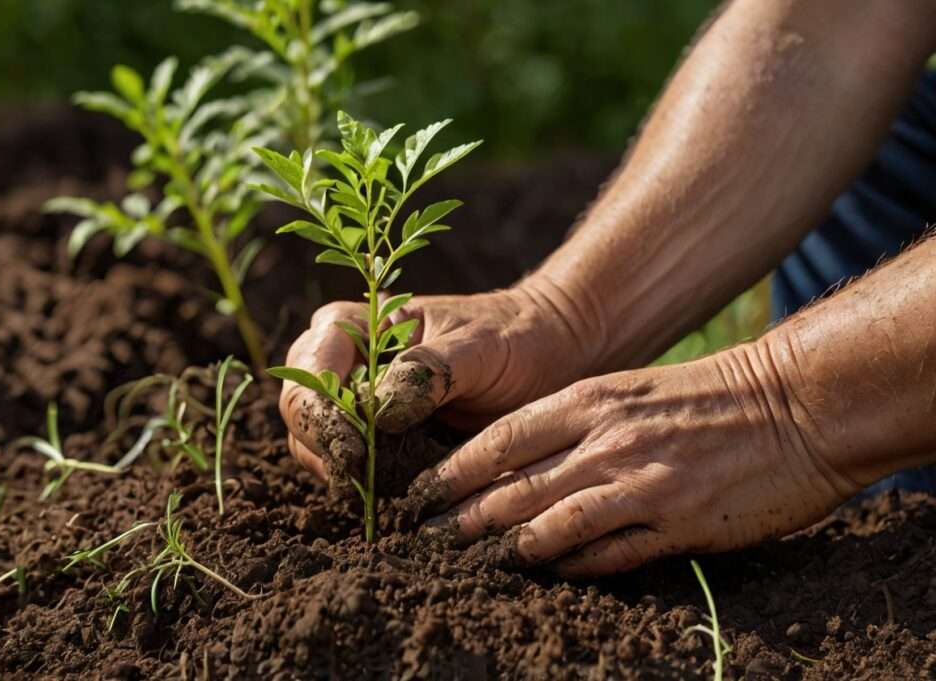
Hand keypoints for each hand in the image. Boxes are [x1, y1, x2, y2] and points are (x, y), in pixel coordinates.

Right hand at [278, 275, 598, 484]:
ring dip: (340, 471)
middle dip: (325, 448)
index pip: (309, 373)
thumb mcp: (479, 346)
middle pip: (300, 412)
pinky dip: (361, 483)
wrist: (544, 352)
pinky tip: (391, 495)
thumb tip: (376, 411)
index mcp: (354, 324)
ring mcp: (354, 399)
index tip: (357, 447)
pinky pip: (347, 463)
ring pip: (315, 444)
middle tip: (365, 479)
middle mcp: (342, 359)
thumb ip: (429, 369)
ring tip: (383, 489)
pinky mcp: (374, 434)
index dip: (322, 415)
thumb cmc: (513, 337)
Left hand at [417, 343, 861, 575]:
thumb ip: (578, 421)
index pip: (502, 439)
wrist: (797, 402)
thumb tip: (523, 458)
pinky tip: (549, 574)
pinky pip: (609, 555)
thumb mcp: (632, 390)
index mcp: (592, 401)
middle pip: (516, 486)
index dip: (456, 470)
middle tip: (429, 539)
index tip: (423, 494)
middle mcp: (608, 441)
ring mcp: (642, 483)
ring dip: (508, 548)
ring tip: (475, 565)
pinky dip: (573, 566)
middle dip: (465, 516)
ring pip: (552, 524)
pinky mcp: (677, 523)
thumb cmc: (710, 394)